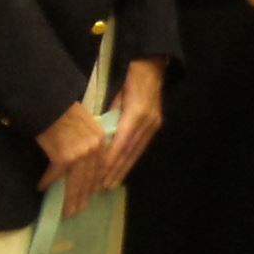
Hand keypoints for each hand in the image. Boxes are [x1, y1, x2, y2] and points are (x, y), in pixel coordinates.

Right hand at [35, 102, 110, 217]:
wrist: (50, 105)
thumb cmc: (65, 113)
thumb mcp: (86, 126)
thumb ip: (89, 143)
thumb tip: (83, 162)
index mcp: (101, 140)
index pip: (100, 168)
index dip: (94, 184)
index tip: (91, 196)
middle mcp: (94, 149)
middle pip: (89, 178)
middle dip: (82, 196)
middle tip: (77, 210)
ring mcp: (80, 154)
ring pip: (75, 182)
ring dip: (69, 197)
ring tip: (66, 209)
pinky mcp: (63, 157)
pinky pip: (54, 175)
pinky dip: (46, 182)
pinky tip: (42, 188)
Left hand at [98, 57, 165, 191]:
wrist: (153, 65)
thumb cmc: (129, 75)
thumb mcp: (114, 92)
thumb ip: (108, 114)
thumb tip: (96, 134)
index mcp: (135, 114)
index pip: (119, 144)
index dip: (108, 161)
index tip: (97, 176)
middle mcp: (147, 122)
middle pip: (128, 152)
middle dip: (115, 171)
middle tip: (102, 188)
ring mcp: (154, 123)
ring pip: (136, 151)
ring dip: (123, 169)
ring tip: (111, 184)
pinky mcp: (156, 123)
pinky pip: (141, 145)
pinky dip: (131, 159)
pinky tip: (123, 168)